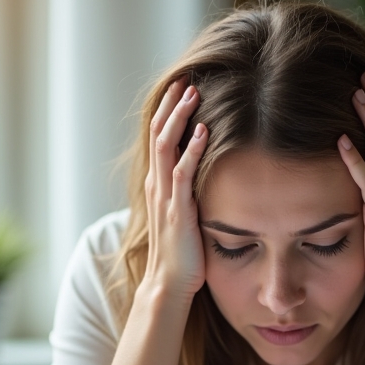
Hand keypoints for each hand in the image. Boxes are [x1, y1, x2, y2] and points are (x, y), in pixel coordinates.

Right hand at [142, 79, 209, 299]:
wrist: (168, 285)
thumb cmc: (181, 254)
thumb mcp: (184, 215)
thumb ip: (190, 193)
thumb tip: (208, 176)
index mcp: (158, 185)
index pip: (159, 138)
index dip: (168, 111)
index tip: (182, 88)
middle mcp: (157, 186)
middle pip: (159, 134)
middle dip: (172, 105)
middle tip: (186, 79)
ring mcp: (165, 198)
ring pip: (166, 147)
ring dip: (179, 118)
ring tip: (193, 93)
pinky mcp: (178, 212)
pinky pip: (183, 174)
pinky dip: (192, 150)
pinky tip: (203, 131)